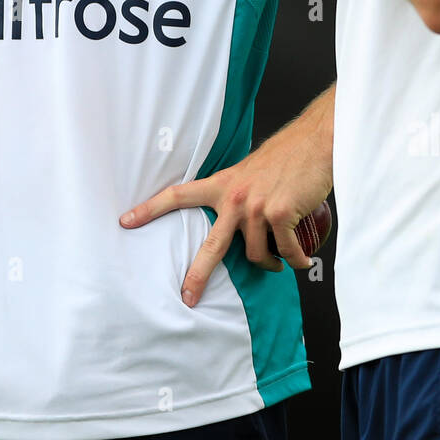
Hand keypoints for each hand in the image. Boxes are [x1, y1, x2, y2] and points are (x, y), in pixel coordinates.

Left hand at [119, 139, 332, 307]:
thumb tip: (233, 221)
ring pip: (256, 255)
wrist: (314, 143)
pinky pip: (286, 252)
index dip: (150, 209)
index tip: (126, 221)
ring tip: (279, 261)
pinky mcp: (281, 214)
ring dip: (269, 263)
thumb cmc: (285, 157)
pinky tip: (301, 261)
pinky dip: (295, 261)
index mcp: (222, 184)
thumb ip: (235, 193)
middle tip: (187, 297)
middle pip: (211, 245)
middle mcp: (234, 197)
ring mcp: (257, 207)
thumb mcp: (248, 171)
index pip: (178, 195)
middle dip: (197, 275)